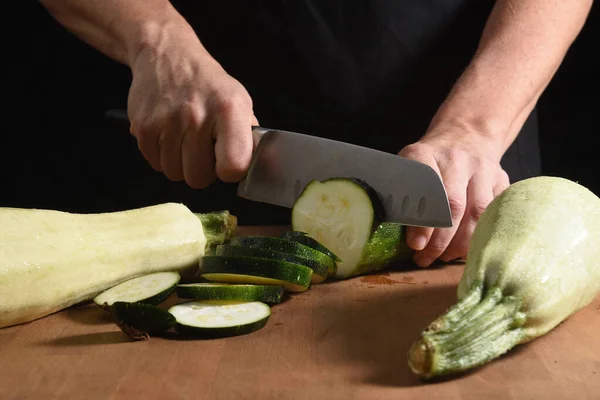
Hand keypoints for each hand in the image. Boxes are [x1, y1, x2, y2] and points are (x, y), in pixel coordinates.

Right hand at [127, 29, 256, 188]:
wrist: (167, 55)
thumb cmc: (209, 84)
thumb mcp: (240, 101)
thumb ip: (248, 136)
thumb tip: (253, 166)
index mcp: (228, 110)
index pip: (233, 166)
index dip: (230, 171)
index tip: (227, 161)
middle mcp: (196, 115)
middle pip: (198, 178)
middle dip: (201, 170)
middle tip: (203, 149)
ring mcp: (166, 122)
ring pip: (174, 174)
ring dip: (180, 163)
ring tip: (185, 139)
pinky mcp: (142, 127)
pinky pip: (155, 164)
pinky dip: (162, 156)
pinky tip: (169, 135)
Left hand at [398, 133, 509, 266]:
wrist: (464, 137)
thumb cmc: (428, 162)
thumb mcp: (406, 166)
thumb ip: (399, 192)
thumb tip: (395, 231)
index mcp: (426, 154)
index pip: (425, 189)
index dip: (422, 220)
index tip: (415, 244)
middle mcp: (457, 159)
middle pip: (454, 205)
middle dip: (440, 239)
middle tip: (425, 259)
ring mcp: (483, 168)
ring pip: (478, 211)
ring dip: (461, 242)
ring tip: (444, 258)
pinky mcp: (501, 179)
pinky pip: (496, 212)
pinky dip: (482, 235)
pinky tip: (466, 250)